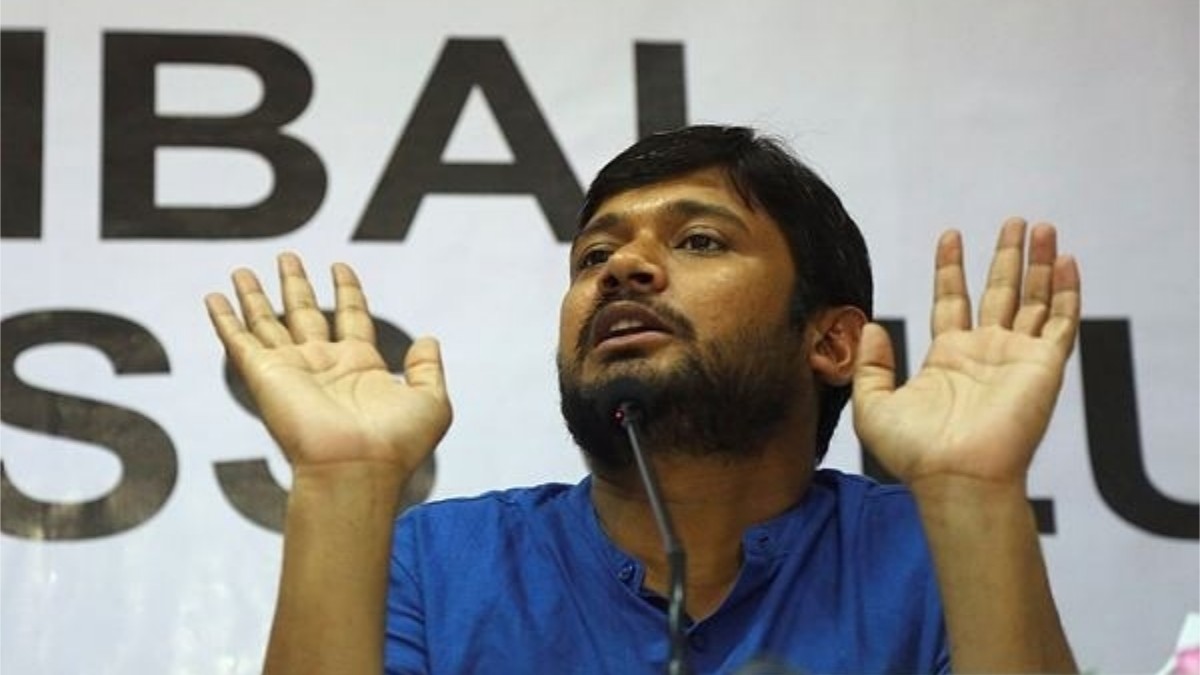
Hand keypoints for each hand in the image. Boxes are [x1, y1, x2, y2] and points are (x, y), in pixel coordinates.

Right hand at [204, 253, 450, 476]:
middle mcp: (323, 367)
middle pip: (305, 314)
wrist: (358, 467)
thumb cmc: (396, 443)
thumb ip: (428, 369)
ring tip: (242, 270)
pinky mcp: (264, 376)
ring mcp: (291, 370)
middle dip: (296, 286)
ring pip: (267, 324)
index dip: (347, 291)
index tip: (340, 267)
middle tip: (287, 258)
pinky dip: (224, 320)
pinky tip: (213, 298)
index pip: (352, 318)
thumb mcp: (431, 402)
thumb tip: (429, 341)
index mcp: (361, 368)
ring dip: (254, 297)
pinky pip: (239, 341)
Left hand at [852, 218, 1080, 487]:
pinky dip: (1067, 291)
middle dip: (1006, 256)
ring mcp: (1017, 358)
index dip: (951, 267)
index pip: (951, 300)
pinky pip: (1062, 322)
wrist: (955, 476)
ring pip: (1035, 299)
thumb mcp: (873, 406)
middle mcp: (985, 353)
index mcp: (948, 358)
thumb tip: (872, 327)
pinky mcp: (1044, 366)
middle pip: (999, 292)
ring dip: (1040, 263)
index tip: (951, 234)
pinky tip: (1067, 261)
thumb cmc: (915, 452)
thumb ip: (871, 365)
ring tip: (1042, 227)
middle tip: (1013, 222)